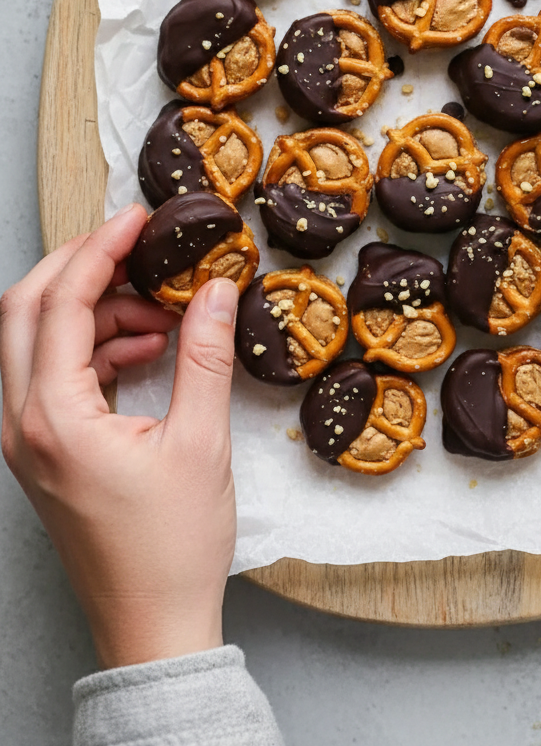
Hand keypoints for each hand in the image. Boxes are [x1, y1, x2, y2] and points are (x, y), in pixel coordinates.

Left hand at [0, 204, 239, 668]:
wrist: (152, 624)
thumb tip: (215, 289)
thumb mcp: (201, 442)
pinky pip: (53, 373)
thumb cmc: (172, 548)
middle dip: (78, 266)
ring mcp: (26, 439)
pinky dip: (95, 347)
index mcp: (52, 419)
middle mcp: (22, 423)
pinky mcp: (43, 449)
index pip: (61, 304)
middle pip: (24, 310)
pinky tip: (148, 349)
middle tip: (133, 245)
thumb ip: (205, 356)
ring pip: (36, 339)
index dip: (100, 250)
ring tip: (162, 313)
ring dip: (93, 310)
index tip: (136, 219)